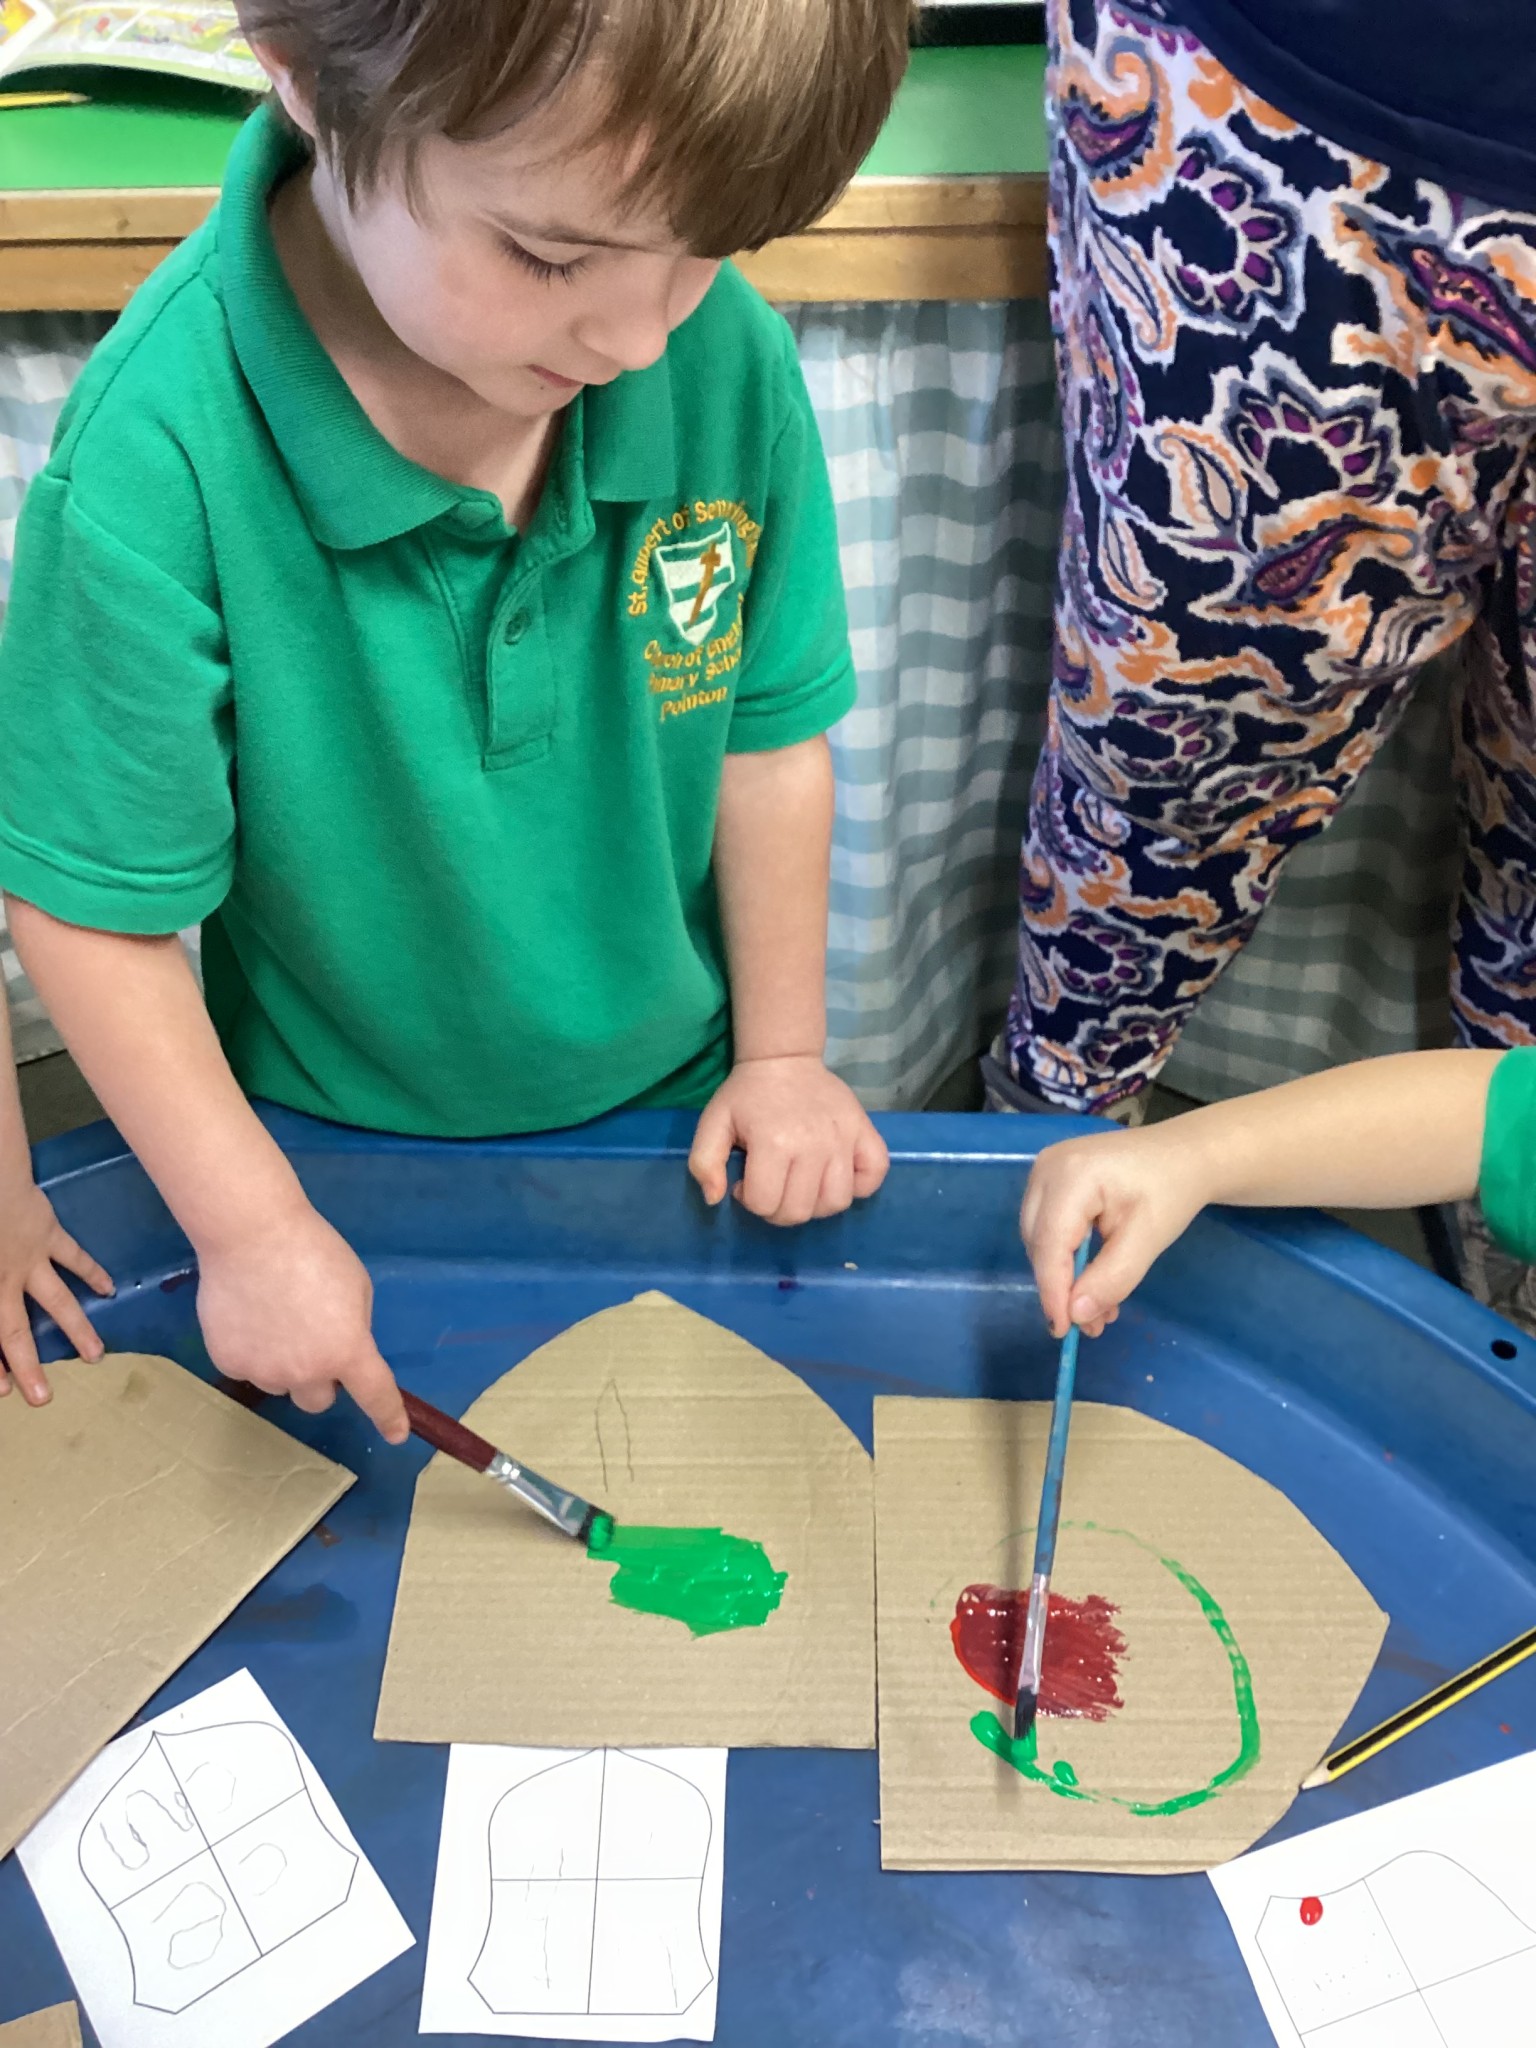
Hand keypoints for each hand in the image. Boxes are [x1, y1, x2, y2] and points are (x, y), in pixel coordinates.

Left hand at [0, 1174, 113, 1402]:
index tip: (4, 1392)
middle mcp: (6, 1283)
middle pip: (16, 1332)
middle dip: (28, 1366)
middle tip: (43, 1398)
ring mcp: (31, 1260)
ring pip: (57, 1302)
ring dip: (76, 1329)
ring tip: (95, 1355)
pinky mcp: (49, 1236)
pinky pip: (74, 1258)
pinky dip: (93, 1273)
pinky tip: (108, 1290)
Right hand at [194, 1203, 408, 1441]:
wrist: (251, 1236)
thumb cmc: (314, 1251)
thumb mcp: (356, 1286)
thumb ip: (353, 1325)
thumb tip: (340, 1346)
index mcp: (347, 1352)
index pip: (375, 1395)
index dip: (388, 1416)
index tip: (395, 1434)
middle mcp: (306, 1372)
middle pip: (318, 1400)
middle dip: (320, 1379)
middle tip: (311, 1340)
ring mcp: (263, 1372)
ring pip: (281, 1383)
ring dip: (284, 1365)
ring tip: (274, 1317)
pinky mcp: (228, 1363)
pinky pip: (248, 1367)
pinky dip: (251, 1351)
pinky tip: (246, 1314)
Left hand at [689, 1055, 888, 1225]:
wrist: (785, 1059)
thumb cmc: (747, 1095)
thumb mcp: (713, 1122)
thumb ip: (703, 1162)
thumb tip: (716, 1198)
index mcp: (774, 1142)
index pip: (765, 1204)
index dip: (750, 1200)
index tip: (746, 1180)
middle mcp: (814, 1145)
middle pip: (800, 1211)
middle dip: (778, 1209)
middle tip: (771, 1185)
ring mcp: (844, 1140)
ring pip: (836, 1203)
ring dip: (814, 1204)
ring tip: (800, 1184)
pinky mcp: (866, 1134)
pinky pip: (874, 1176)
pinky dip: (858, 1186)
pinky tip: (835, 1177)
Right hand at [1021, 1125, 1213, 1338]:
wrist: (1182, 1154)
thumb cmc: (1171, 1191)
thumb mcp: (1148, 1240)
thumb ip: (1112, 1279)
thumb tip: (1075, 1315)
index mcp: (1072, 1175)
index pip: (1051, 1243)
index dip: (1053, 1290)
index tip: (1062, 1332)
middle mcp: (1047, 1168)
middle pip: (1039, 1242)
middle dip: (1060, 1287)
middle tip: (1091, 1325)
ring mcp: (1043, 1170)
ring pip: (1038, 1239)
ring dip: (1062, 1276)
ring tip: (1097, 1307)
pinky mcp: (1049, 1179)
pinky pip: (1046, 1226)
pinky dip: (1064, 1257)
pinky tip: (1089, 1278)